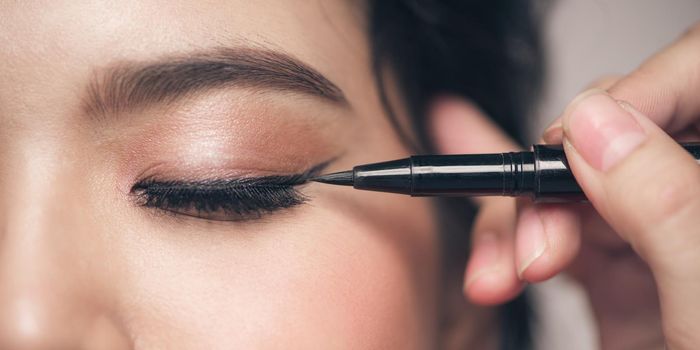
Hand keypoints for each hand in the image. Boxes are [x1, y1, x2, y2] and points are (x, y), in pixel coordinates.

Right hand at [430, 22, 699, 348]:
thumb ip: (667, 208)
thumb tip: (597, 123)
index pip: (690, 87)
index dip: (634, 99)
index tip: (583, 138)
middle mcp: (692, 208)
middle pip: (612, 137)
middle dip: (553, 182)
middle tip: (536, 243)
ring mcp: (654, 240)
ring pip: (567, 188)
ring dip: (516, 223)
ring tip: (498, 273)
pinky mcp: (616, 277)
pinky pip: (553, 232)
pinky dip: (509, 242)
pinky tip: (489, 249)